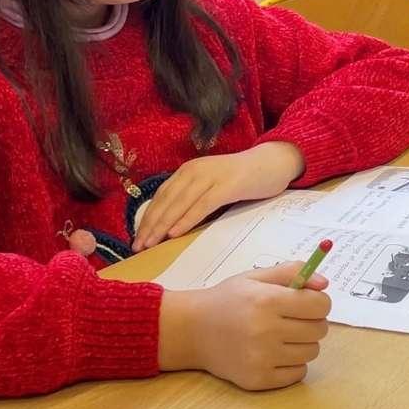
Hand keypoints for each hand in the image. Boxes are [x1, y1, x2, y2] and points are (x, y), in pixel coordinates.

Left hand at [133, 141, 302, 250]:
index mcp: (187, 171)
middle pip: (166, 200)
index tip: (137, 238)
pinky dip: (187, 218)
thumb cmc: (240, 178)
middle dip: (150, 224)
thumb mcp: (209, 184)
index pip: (161, 196)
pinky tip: (175, 232)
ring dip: (163, 224)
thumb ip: (191, 197)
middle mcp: (195, 171)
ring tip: (151, 243)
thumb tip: (169, 224)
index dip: (147, 218)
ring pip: (180, 203)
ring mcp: (211, 176)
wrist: (271, 163)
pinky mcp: (228, 185)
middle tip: (138, 246)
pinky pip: (202, 204)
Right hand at [158, 261, 330, 389]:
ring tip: (282, 335)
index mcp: (267, 301)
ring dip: (303, 343)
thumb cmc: (228, 300)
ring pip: (311, 352)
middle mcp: (265, 331)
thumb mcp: (256, 276)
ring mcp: (261, 358)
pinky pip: (298, 373)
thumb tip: (324, 284)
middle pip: (319, 330)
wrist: (192, 331)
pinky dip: (293, 363)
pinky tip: (276, 353)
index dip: (319, 302)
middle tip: (293, 319)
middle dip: (312, 322)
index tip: (308, 303)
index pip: (320, 306)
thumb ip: (292, 272)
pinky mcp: (258, 379)